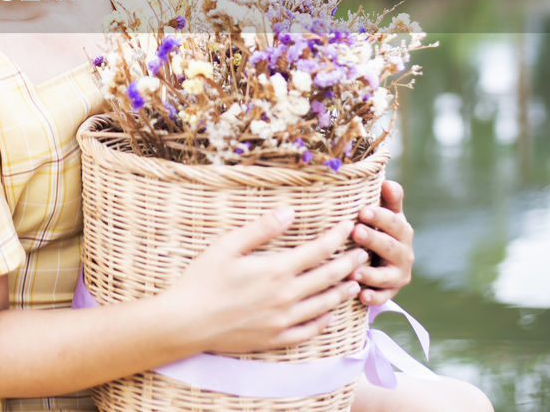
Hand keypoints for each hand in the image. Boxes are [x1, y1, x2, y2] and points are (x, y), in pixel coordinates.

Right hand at [163, 208, 368, 354]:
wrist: (186, 323)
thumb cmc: (202, 280)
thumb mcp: (227, 246)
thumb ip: (261, 228)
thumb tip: (289, 212)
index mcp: (275, 270)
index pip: (318, 250)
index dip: (336, 236)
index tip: (348, 226)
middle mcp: (286, 296)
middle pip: (328, 277)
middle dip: (349, 262)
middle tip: (364, 253)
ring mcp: (282, 321)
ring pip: (324, 304)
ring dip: (342, 290)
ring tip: (355, 281)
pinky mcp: (275, 339)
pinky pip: (309, 331)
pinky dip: (323, 320)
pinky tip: (329, 314)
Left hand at [349, 179, 413, 306]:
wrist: (382, 262)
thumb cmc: (379, 230)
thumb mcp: (385, 214)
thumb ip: (388, 200)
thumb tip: (387, 182)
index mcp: (401, 230)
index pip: (394, 221)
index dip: (381, 216)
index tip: (363, 210)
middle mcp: (404, 252)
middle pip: (390, 246)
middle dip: (374, 239)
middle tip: (356, 232)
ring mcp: (398, 274)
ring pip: (387, 275)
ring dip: (371, 273)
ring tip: (354, 271)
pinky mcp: (390, 292)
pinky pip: (383, 297)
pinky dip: (374, 297)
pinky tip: (361, 296)